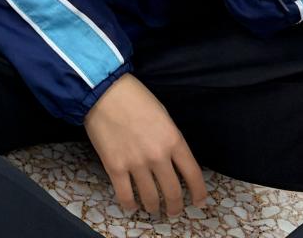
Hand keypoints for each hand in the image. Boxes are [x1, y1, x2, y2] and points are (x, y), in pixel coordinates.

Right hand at [84, 74, 207, 216]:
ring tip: (153, 209)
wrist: (103, 91)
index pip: (193, 175)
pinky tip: (132, 206)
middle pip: (173, 193)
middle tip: (174, 211)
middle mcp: (157, 155)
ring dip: (154, 208)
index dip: (199, 193)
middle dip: (176, 207)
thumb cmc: (134, 98)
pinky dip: (130, 205)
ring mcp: (136, 163)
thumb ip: (170, 139)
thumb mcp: (163, 115)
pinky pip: (126, 195)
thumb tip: (173, 161)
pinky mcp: (115, 167)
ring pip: (151, 198)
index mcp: (173, 140)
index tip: (199, 202)